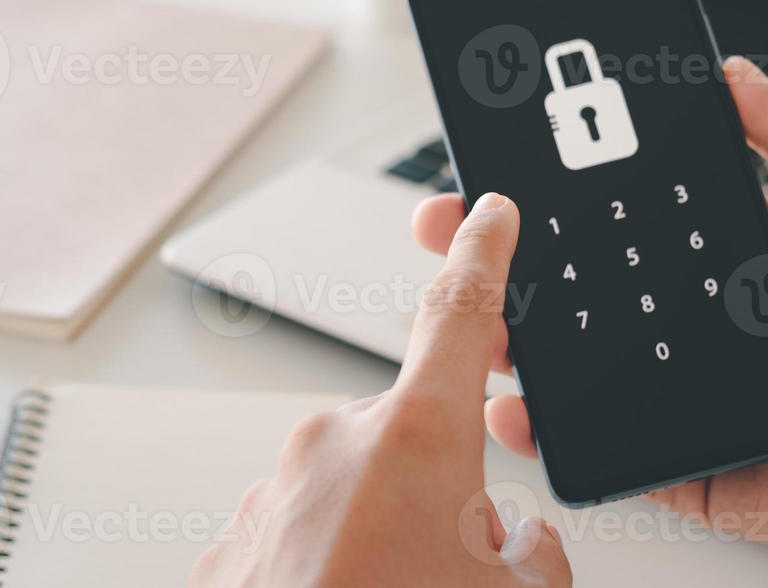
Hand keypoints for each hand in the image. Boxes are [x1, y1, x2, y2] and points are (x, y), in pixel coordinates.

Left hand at [189, 193, 571, 587]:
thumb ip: (533, 554)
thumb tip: (516, 540)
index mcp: (414, 438)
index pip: (459, 314)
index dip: (484, 257)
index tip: (492, 214)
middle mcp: (334, 445)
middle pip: (411, 434)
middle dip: (439, 487)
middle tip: (452, 562)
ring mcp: (274, 491)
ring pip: (355, 492)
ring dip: (381, 535)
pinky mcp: (235, 542)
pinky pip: (303, 531)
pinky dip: (331, 565)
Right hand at [412, 57, 767, 584]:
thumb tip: (731, 71)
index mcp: (712, 253)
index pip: (611, 213)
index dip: (551, 189)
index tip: (497, 162)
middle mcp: (680, 314)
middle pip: (568, 278)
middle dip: (495, 252)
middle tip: (446, 226)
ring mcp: (668, 383)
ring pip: (563, 355)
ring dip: (502, 330)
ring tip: (466, 307)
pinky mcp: (670, 454)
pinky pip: (591, 438)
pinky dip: (540, 427)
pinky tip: (508, 402)